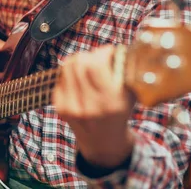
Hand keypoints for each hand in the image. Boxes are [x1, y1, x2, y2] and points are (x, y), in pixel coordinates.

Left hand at [52, 45, 135, 168]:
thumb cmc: (120, 113)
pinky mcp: (60, 106)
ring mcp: (71, 107)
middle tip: (99, 59)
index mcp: (110, 102)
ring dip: (79, 60)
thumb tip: (117, 49)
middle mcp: (89, 106)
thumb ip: (126, 72)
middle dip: (90, 54)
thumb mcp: (131, 95)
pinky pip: (61, 76)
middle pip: (79, 62)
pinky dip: (71, 73)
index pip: (96, 65)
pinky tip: (80, 80)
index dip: (102, 52)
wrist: (103, 142)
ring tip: (89, 66)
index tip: (109, 52)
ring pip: (67, 66)